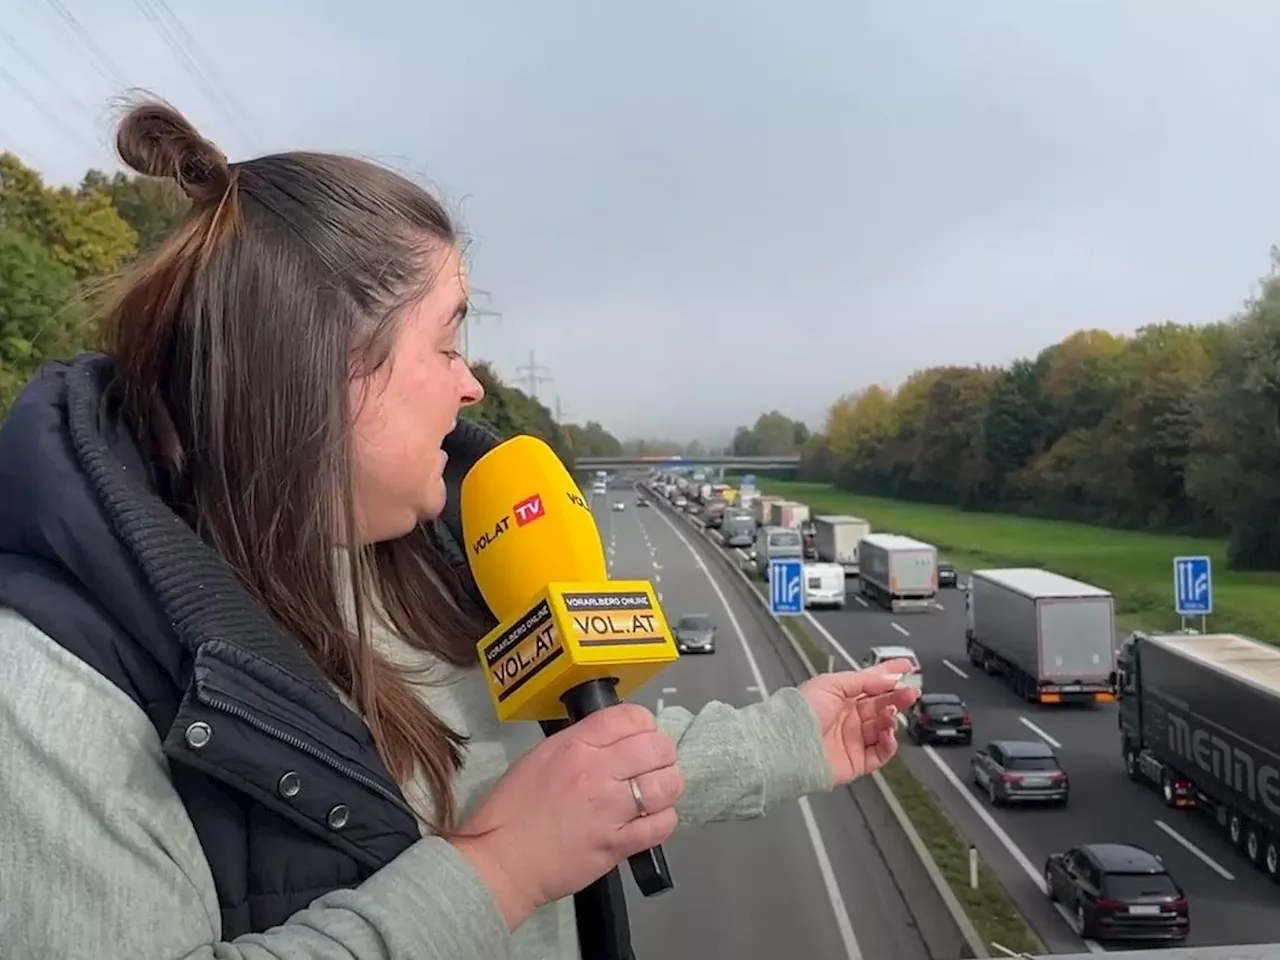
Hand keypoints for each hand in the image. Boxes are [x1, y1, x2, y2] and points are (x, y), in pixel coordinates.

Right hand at [451, 703, 682, 929]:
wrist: (501, 863)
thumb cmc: (511, 810)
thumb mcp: (540, 758)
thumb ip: (579, 745)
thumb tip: (613, 742)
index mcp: (575, 746)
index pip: (629, 717)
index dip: (644, 724)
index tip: (642, 735)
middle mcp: (597, 772)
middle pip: (656, 747)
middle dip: (662, 753)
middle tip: (654, 764)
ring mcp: (610, 810)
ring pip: (667, 784)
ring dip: (668, 784)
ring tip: (657, 791)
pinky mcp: (618, 845)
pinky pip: (661, 825)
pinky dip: (664, 819)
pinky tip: (652, 818)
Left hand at [798, 658, 920, 784]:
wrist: (790, 745)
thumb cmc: (801, 713)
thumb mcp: (832, 683)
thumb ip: (863, 680)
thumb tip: (887, 677)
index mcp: (840, 696)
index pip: (871, 683)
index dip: (889, 674)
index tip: (907, 667)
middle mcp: (848, 717)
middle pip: (881, 705)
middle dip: (897, 697)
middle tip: (911, 691)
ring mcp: (853, 739)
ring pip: (884, 728)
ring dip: (892, 718)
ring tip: (892, 712)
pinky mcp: (858, 761)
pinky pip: (881, 753)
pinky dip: (889, 744)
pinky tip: (888, 733)